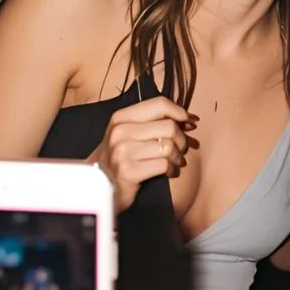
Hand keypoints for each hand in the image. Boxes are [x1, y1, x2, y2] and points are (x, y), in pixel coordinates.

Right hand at [86, 96, 191, 211]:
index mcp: (121, 117)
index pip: (159, 104)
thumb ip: (157, 123)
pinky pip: (164, 165)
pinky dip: (173, 170)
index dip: (180, 112)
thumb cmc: (122, 157)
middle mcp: (120, 132)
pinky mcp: (129, 172)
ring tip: (175, 162)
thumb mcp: (131, 133)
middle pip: (169, 127)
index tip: (190, 122)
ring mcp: (123, 152)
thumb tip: (191, 120)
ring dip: (178, 156)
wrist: (99, 184)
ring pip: (169, 146)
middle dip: (182, 139)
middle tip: (182, 148)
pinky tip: (169, 172)